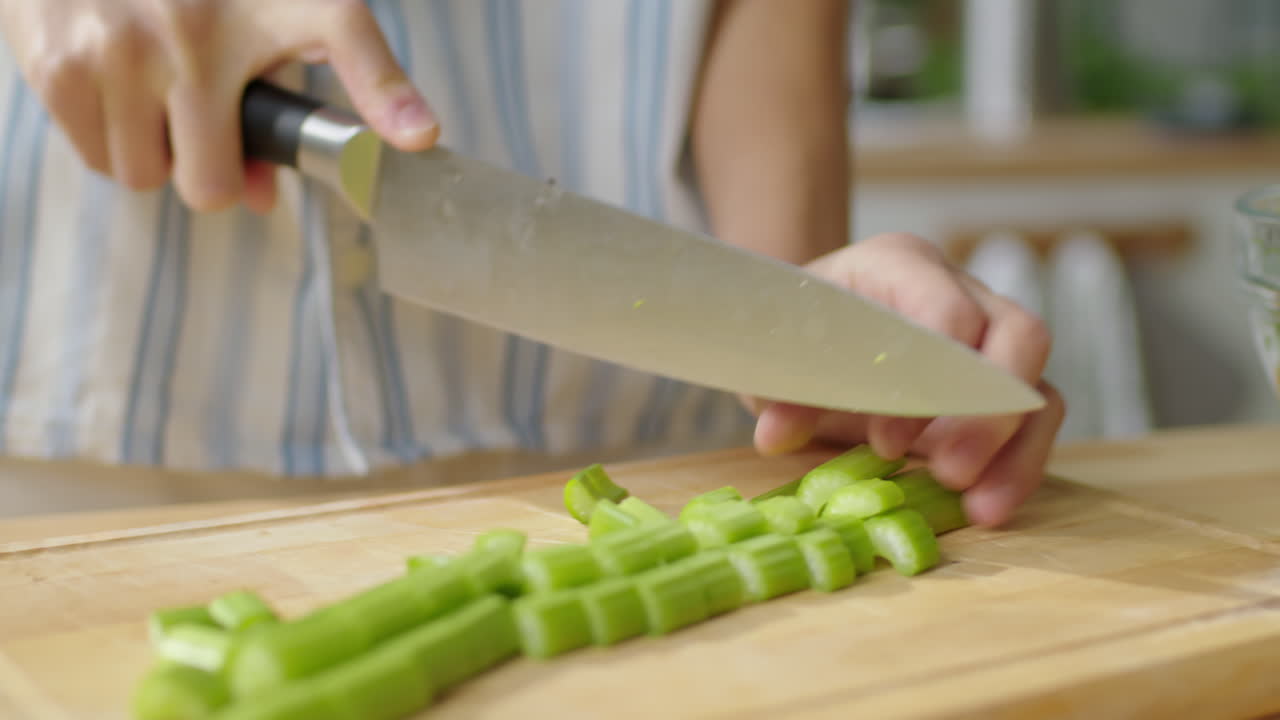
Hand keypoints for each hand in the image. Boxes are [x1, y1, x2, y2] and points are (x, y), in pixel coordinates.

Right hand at [0, 0, 438, 212]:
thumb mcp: (263, 16)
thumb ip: (281, 108)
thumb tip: (262, 199)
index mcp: (279, 3)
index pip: (346, 39)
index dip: (387, 93)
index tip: (420, 137)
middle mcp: (198, 30)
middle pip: (210, 186)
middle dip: (210, 172)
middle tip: (203, 125)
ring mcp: (123, 47)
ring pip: (146, 178)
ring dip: (156, 154)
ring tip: (158, 94)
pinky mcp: (59, 62)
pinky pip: (96, 158)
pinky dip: (108, 137)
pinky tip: (117, 83)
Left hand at [746, 233, 1065, 527]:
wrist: (810, 328)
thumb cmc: (799, 331)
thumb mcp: (779, 356)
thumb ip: (781, 392)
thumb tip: (776, 435)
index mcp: (901, 264)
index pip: (947, 310)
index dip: (928, 378)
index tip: (884, 440)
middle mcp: (962, 291)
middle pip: (1019, 335)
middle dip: (989, 414)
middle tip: (949, 472)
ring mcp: (990, 338)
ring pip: (1037, 386)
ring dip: (1014, 453)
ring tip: (981, 510)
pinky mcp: (999, 388)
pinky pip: (1033, 424)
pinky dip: (1015, 469)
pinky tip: (986, 509)